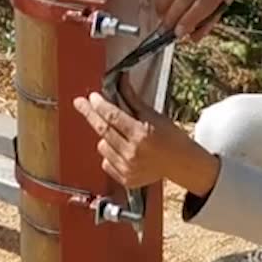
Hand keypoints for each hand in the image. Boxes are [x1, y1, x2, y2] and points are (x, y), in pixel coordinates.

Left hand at [72, 80, 221, 194]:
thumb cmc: (170, 137)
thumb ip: (132, 100)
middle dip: (90, 114)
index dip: (99, 105)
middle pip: (102, 130)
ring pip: (102, 146)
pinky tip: (123, 150)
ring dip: (105, 136)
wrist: (181, 163)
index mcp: (141, 134)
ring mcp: (128, 168)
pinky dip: (110, 153)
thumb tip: (120, 82)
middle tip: (80, 103)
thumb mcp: (154, 116)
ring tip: (120, 134)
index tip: (92, 97)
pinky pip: (106, 162)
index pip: (112, 116)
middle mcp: (132, 153)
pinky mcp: (125, 179)